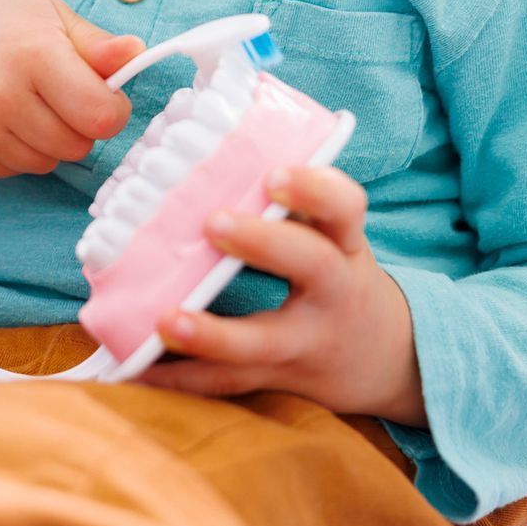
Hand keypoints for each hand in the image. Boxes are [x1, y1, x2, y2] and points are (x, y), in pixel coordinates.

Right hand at [0, 0, 143, 175]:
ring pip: (45, 164)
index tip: (99, 93)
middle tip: (54, 94)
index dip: (111, 109)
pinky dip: (13, 150)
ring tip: (22, 103)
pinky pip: (11, 170)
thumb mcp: (52, 17)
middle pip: (76, 146)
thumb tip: (138, 54)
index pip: (102, 118)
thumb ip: (98, 45)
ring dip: (45, 141)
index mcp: (33, 54)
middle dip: (77, 126)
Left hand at [142, 166, 426, 424]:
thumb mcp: (333, 235)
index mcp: (343, 244)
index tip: (273, 175)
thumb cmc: (338, 273)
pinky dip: (180, 378)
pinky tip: (136, 369)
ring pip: (264, 342)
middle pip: (312, 265)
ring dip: (212, 335)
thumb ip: (290, 202)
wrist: (389, 358)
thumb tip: (211, 143)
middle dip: (263, 244)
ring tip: (166, 322)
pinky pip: (227, 381)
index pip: (344, 208)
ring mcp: (307, 340)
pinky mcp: (277, 376)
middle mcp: (334, 291)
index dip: (314, 190)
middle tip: (213, 222)